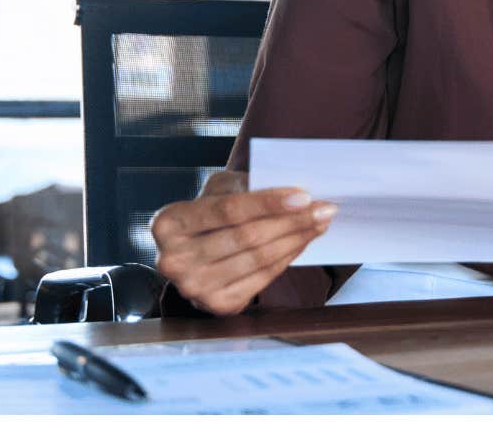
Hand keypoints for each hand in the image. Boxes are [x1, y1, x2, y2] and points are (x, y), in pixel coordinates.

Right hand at [149, 170, 337, 315]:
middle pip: (247, 237)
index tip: (304, 195)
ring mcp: (195, 288)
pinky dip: (288, 258)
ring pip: (259, 259)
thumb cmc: (208, 213)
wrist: (192, 252)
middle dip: (292, 221)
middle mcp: (174, 260)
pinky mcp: (218, 306)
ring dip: (297, 239)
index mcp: (168, 223)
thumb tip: (295, 194)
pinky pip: (263, 279)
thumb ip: (245, 188)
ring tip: (320, 222)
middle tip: (324, 208)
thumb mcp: (216, 189)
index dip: (268, 203)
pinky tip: (302, 242)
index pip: (227, 210)